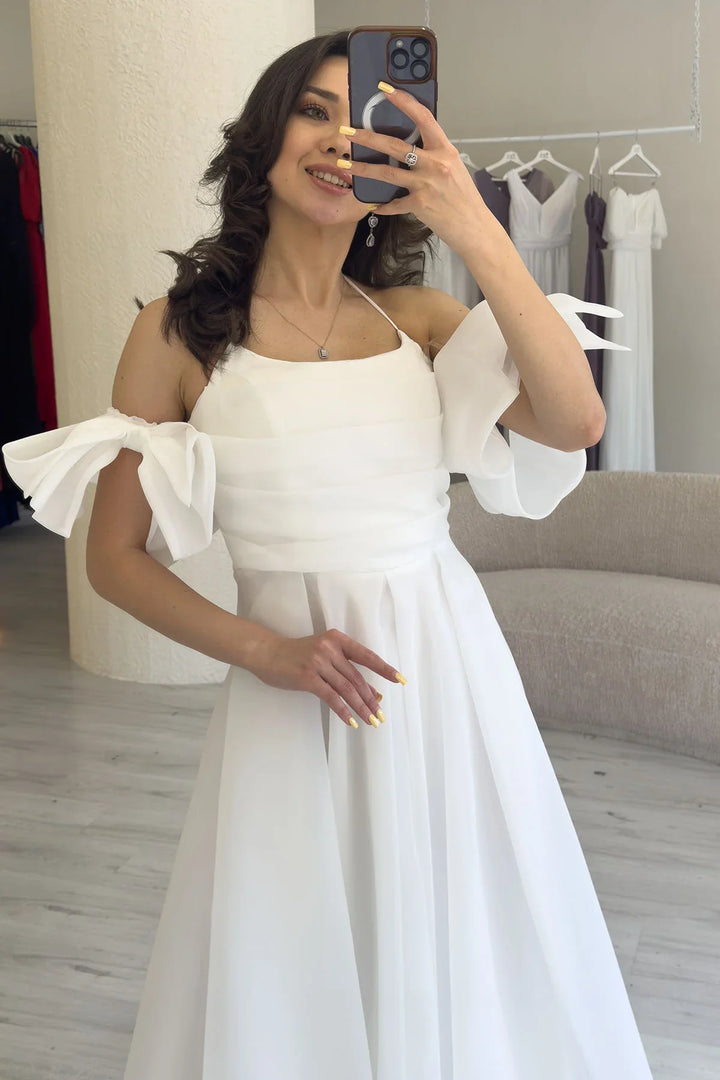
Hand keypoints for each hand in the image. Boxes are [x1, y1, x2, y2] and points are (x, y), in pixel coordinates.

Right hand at [245, 628, 403, 728]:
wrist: (267, 653)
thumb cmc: (297, 654)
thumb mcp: (323, 654)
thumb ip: (345, 668)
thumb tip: (372, 692)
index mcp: (337, 639)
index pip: (367, 656)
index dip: (384, 669)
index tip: (401, 681)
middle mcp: (330, 649)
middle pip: (357, 678)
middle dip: (371, 699)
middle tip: (381, 715)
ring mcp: (318, 663)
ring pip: (347, 689)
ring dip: (361, 708)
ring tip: (372, 721)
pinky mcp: (307, 677)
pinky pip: (331, 697)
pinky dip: (343, 711)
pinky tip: (351, 722)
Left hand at [338, 84, 486, 254]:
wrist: (474, 226)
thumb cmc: (464, 198)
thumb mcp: (454, 168)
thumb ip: (434, 156)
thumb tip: (412, 148)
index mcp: (445, 150)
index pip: (423, 118)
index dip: (404, 101)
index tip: (386, 90)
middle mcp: (435, 164)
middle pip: (394, 145)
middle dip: (367, 137)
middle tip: (348, 131)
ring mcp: (425, 184)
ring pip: (386, 172)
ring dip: (363, 168)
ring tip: (345, 164)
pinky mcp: (419, 204)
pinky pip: (394, 204)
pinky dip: (383, 207)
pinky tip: (374, 207)